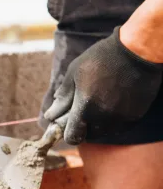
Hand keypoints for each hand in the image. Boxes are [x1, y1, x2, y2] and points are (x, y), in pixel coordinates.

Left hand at [44, 27, 162, 144]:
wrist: (136, 52)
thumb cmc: (101, 58)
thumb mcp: (75, 72)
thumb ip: (63, 96)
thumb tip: (51, 114)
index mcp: (85, 107)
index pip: (72, 137)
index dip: (68, 133)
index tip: (67, 124)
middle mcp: (104, 117)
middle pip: (87, 136)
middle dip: (82, 127)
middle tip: (82, 110)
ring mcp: (121, 118)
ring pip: (103, 132)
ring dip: (97, 124)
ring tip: (97, 105)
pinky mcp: (134, 116)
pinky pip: (118, 127)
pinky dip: (112, 121)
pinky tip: (111, 105)